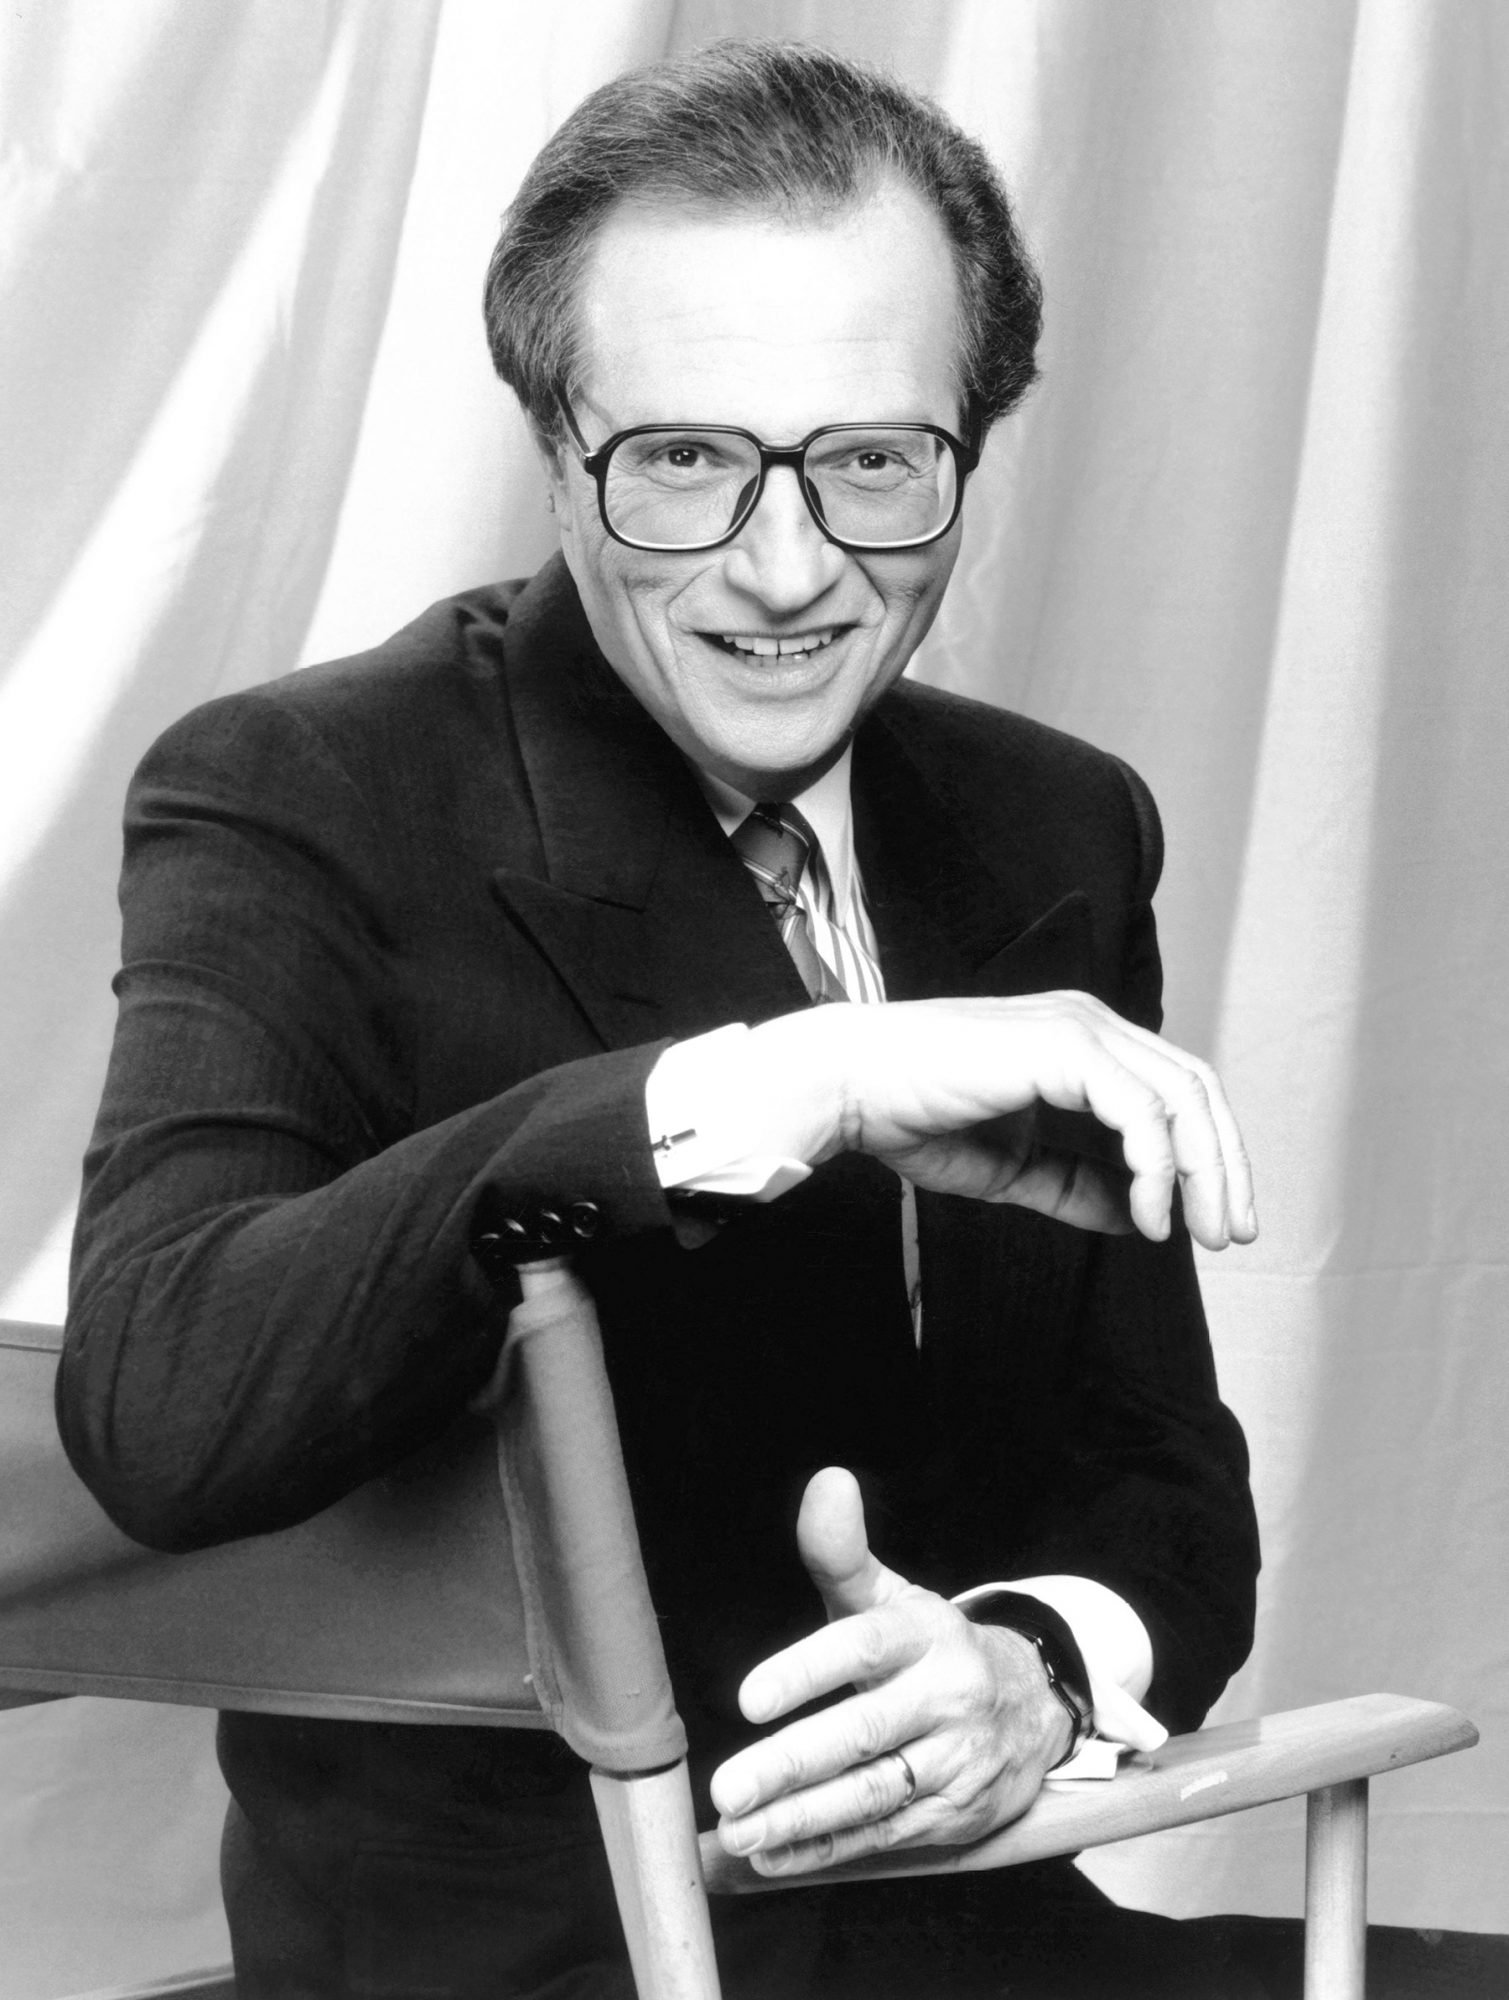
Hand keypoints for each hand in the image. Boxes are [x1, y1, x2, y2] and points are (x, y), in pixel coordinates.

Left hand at [710, 1469, 1068, 1876]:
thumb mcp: (892, 1597)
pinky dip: (826, 1849)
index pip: (863, 1647)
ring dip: (801, 1818)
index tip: (748, 1699)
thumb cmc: (931, 1648)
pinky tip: (773, 1852)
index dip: (804, 1672)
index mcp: (925, 1634)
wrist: (1033, 1705)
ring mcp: (956, 1761)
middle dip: (791, 1764)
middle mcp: (947, 1696)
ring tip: (740, 1827)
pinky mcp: (956, 1814)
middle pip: (863, 1732)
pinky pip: (884, 1835)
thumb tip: (827, 1481)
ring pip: (872, 1793)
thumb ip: (842, 1551)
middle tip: (728, 1787)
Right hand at [750, 992, 1255, 1250]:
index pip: (1175, 1090)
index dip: (1207, 1155)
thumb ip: (1076, 1186)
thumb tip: (1137, 1217)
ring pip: (1182, 1097)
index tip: (1210, 1220)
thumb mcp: (1013, 1167)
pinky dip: (1156, 1167)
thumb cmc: (912, 1115)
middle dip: (1223, 1166)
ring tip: (1193, 1232)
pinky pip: (1140, 1111)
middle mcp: (1091, 1023)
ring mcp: (1081, 1028)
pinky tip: (1147, 1214)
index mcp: (1082, 1042)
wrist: (849, 1086)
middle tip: (1228, 1234)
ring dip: (1202, 1170)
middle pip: (1197, 1089)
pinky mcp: (1064, 1046)